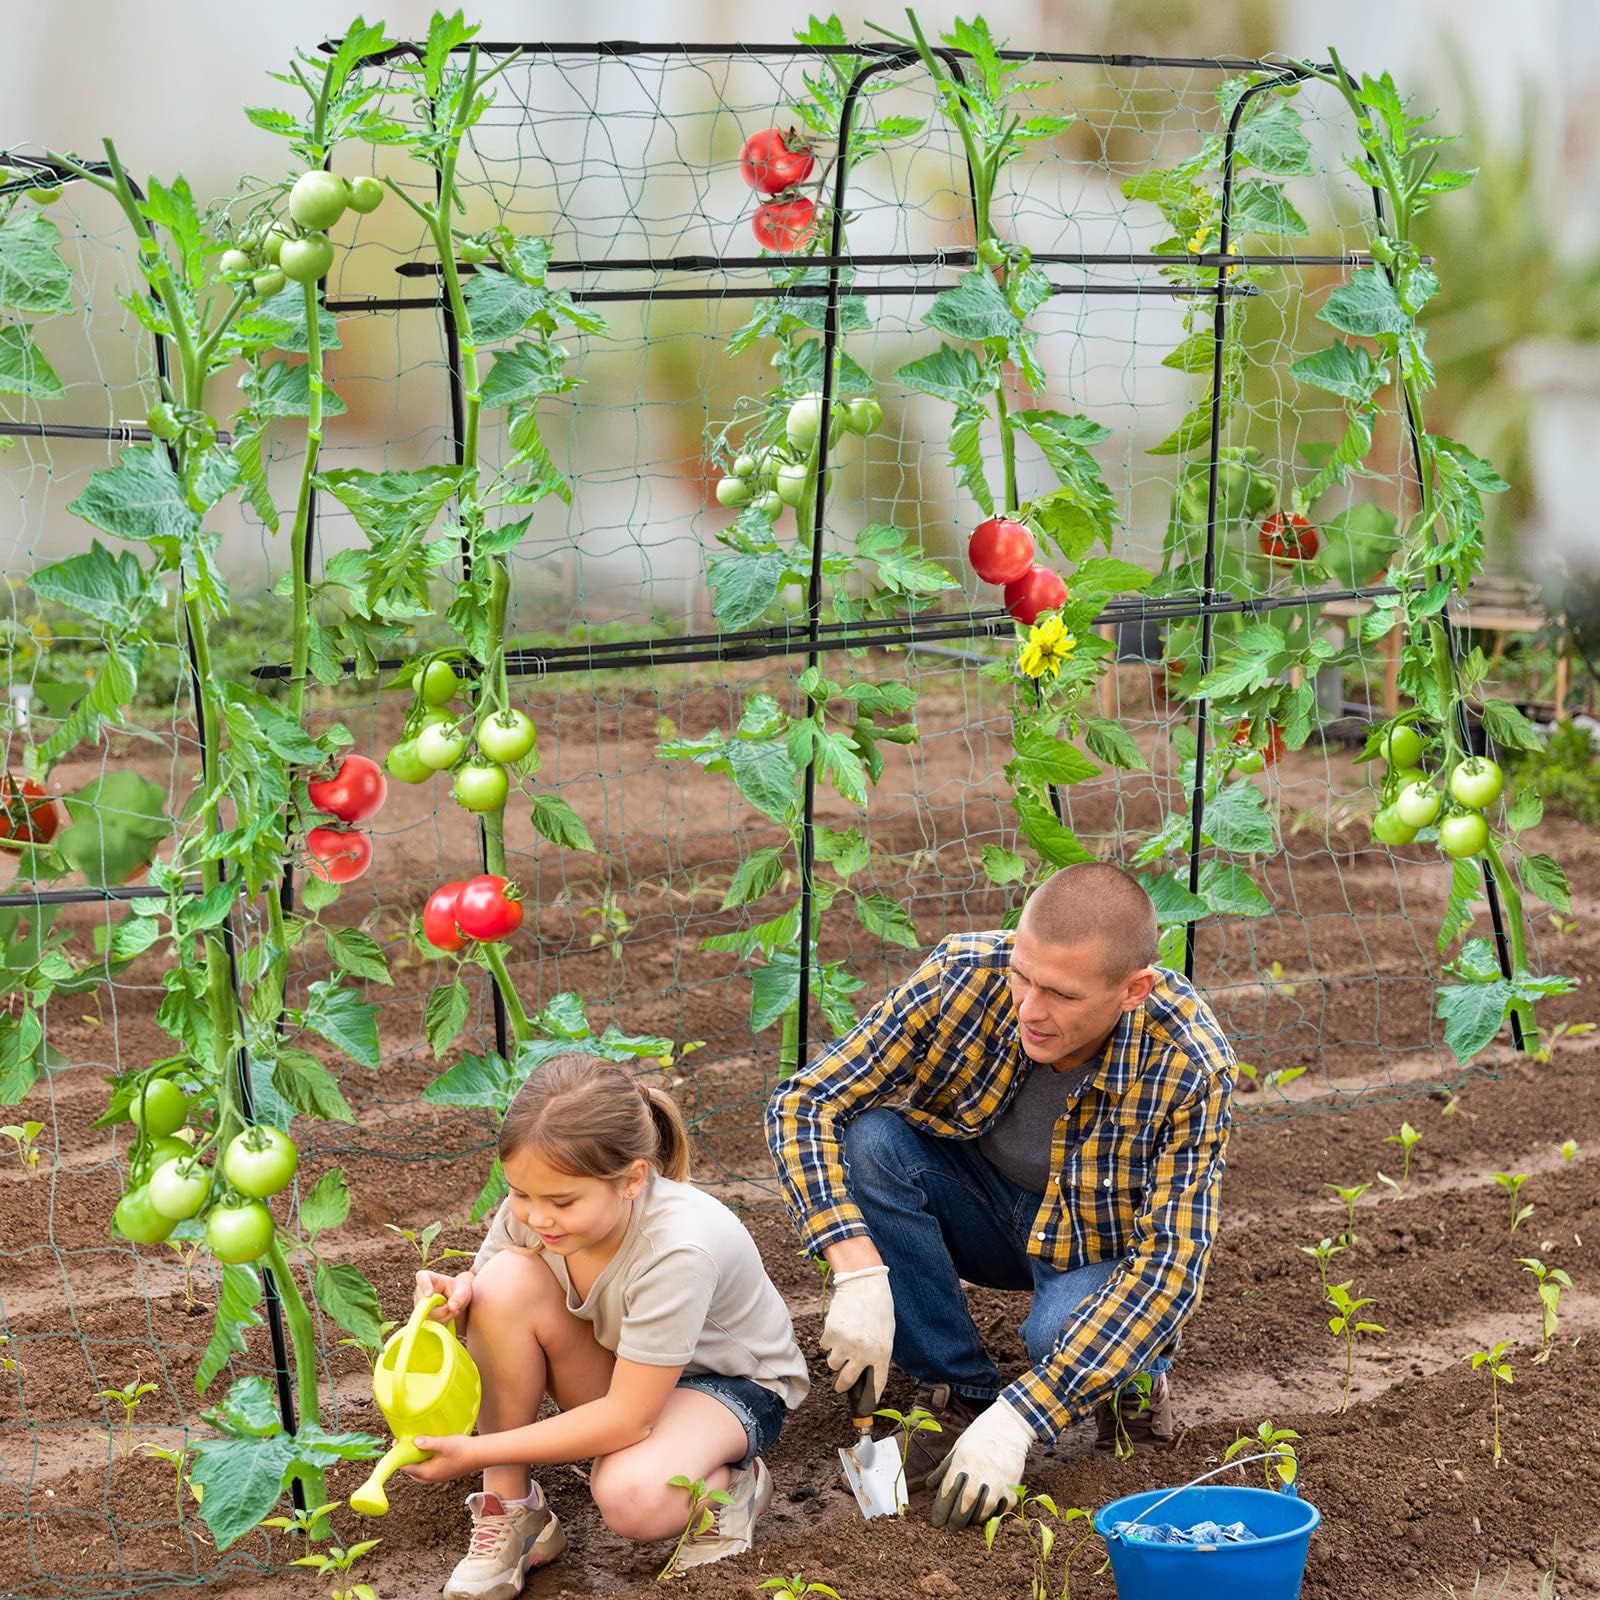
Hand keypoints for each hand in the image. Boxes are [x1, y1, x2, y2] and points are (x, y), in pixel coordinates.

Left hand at [401, 1432, 481, 1483]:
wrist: (480, 1455)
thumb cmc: (463, 1450)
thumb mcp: (444, 1444)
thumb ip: (428, 1443)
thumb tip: (414, 1441)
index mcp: (427, 1473)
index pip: (405, 1467)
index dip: (399, 1456)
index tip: (396, 1442)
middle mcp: (430, 1478)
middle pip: (411, 1470)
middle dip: (405, 1458)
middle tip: (404, 1443)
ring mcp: (437, 1476)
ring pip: (419, 1470)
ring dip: (415, 1459)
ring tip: (415, 1445)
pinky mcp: (443, 1472)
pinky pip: (427, 1468)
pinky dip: (423, 1460)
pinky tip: (428, 1450)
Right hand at [415, 1268, 473, 1321]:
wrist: (458, 1299)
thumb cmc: (460, 1289)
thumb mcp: (464, 1290)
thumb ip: (459, 1297)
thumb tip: (451, 1307)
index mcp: (429, 1277)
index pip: (422, 1278)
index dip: (424, 1286)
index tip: (429, 1294)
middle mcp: (420, 1291)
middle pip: (424, 1303)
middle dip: (440, 1310)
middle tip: (453, 1309)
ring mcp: (419, 1304)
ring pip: (427, 1315)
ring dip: (442, 1317)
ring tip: (452, 1311)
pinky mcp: (422, 1316)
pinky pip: (429, 1323)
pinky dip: (440, 1322)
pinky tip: (448, 1317)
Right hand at [819, 1264, 893, 1407]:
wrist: (864, 1283)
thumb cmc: (878, 1308)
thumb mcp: (886, 1334)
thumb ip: (877, 1354)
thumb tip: (864, 1373)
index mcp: (882, 1353)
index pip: (876, 1384)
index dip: (870, 1398)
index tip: (864, 1407)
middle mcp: (863, 1352)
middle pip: (846, 1381)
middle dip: (841, 1385)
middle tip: (839, 1386)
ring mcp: (845, 1343)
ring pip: (832, 1363)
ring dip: (836, 1356)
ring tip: (844, 1340)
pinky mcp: (831, 1333)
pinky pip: (824, 1346)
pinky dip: (828, 1340)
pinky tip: (838, 1326)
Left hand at [926, 1399, 1033, 1530]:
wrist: (1008, 1427)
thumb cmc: (979, 1437)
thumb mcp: (958, 1448)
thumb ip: (945, 1468)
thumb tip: (931, 1488)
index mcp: (963, 1461)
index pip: (948, 1492)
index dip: (940, 1510)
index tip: (936, 1522)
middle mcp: (980, 1473)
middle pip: (964, 1506)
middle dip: (955, 1520)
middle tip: (951, 1527)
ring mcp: (998, 1482)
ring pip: (983, 1512)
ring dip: (973, 1519)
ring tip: (968, 1520)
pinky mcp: (1013, 1488)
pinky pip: (1001, 1511)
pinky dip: (993, 1516)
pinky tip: (986, 1515)